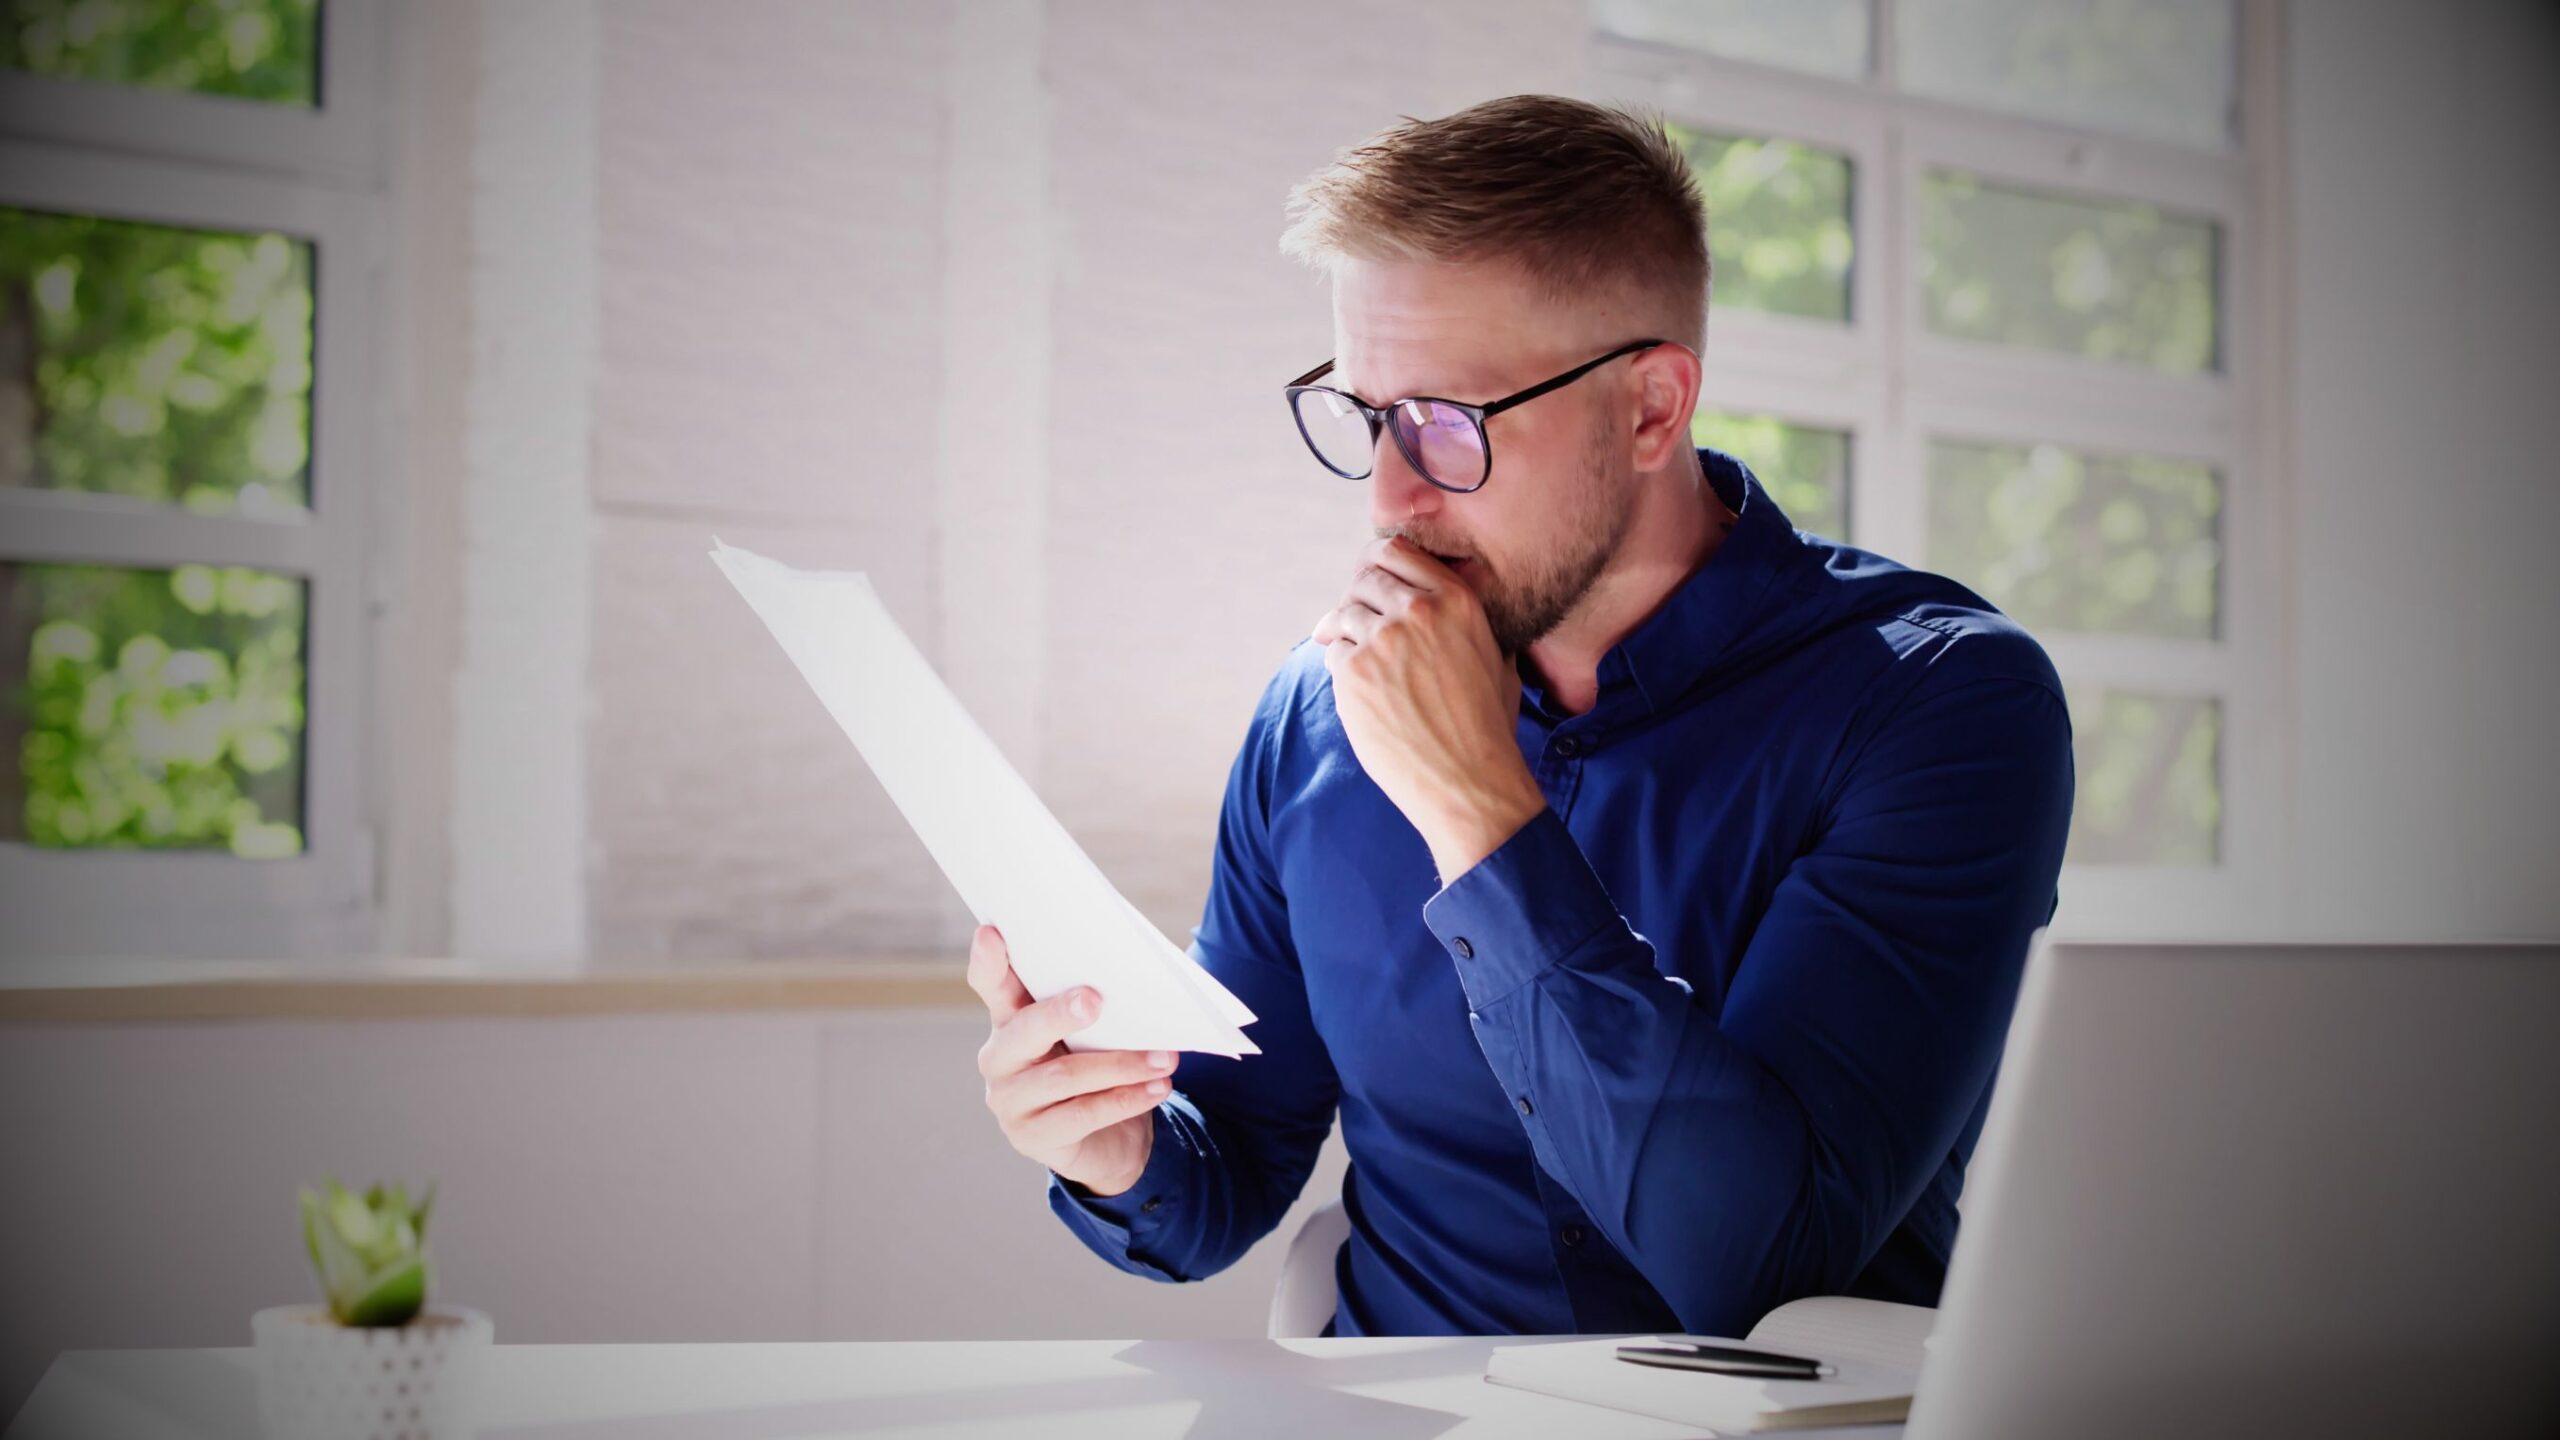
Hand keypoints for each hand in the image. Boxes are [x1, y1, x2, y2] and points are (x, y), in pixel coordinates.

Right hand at [967, 923, 1169, 1196]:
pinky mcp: (1032, 1138)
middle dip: (1059, 1012)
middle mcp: (1000, 1058)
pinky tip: (1158, 1088)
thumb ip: (1094, 1005)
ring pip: (1064, 1076)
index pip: (991, 984)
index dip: (987, 961)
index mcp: (1010, 1019)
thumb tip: (1136, 976)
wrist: (1107, 1142)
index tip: (991, 932)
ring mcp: (1010, 1102)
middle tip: (1095, 999)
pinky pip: (1083, 1115)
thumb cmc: (1099, 1067)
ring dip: (1121, 1065)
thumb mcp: (1093, 1033)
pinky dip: (1126, 1100)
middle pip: (1025, 1030)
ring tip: (1165, 1058)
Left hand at [1312, 536, 1544, 879]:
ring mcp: (1383, 639)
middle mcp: (1418, 610)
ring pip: (1343, 614)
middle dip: (1357, 600)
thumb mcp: (1498, 659)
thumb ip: (1470, 623)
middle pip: (1364, 580)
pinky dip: (1340, 667)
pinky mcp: (1353, 672)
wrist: (1470, 782)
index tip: (1370, 583)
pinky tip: (1360, 692)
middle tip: (1357, 625)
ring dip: (1345, 634)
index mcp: (1456, 600)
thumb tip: (1447, 601)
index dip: (1375, 565)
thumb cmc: (1487, 728)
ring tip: (1360, 663)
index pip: (1397, 551)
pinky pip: (1333, 652)